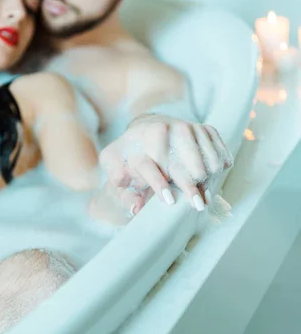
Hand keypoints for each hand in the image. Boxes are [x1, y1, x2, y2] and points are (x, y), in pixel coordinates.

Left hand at [99, 115, 232, 213]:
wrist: (147, 124)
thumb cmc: (130, 151)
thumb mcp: (114, 163)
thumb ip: (120, 185)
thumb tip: (136, 208)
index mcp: (140, 139)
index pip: (151, 164)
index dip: (158, 183)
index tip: (169, 201)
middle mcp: (166, 129)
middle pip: (186, 164)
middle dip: (193, 187)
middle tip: (198, 205)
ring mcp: (189, 126)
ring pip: (207, 159)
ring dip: (209, 180)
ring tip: (206, 195)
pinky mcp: (205, 128)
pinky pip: (220, 151)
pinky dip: (220, 165)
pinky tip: (214, 177)